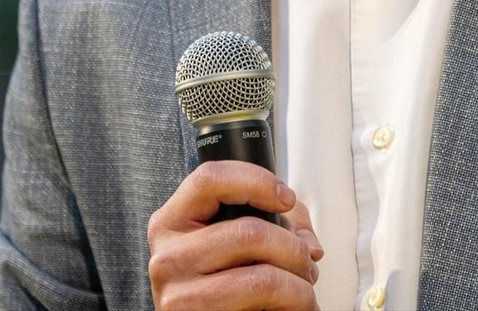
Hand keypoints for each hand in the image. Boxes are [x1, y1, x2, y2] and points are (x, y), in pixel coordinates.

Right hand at [148, 160, 325, 309]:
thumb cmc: (220, 288)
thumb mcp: (236, 243)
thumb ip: (277, 223)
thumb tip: (309, 245)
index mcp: (173, 223)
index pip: (209, 179)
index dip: (256, 181)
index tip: (286, 198)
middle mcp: (168, 257)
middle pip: (250, 232)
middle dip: (294, 249)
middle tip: (306, 262)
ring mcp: (179, 295)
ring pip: (261, 278)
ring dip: (298, 286)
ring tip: (304, 291)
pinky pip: (259, 306)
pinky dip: (289, 306)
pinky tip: (288, 307)